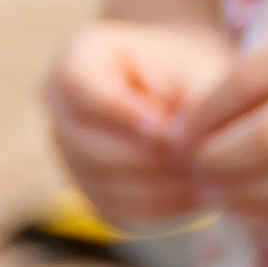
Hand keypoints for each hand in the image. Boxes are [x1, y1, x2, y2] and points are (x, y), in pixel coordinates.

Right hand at [46, 16, 232, 230]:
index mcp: (76, 58)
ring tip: (210, 181)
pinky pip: (117, 207)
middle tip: (205, 165)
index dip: (126, 114)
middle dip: (151, 158)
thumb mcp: (196, 69)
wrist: (185, 88)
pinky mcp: (88, 188)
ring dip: (160, 187)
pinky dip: (160, 208)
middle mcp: (57, 106)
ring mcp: (67, 152)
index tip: (175, 131)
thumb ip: (189, 101)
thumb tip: (177, 148)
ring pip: (103, 181)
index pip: (83, 89)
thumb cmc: (191, 71)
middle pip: (89, 144)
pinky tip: (198, 196)